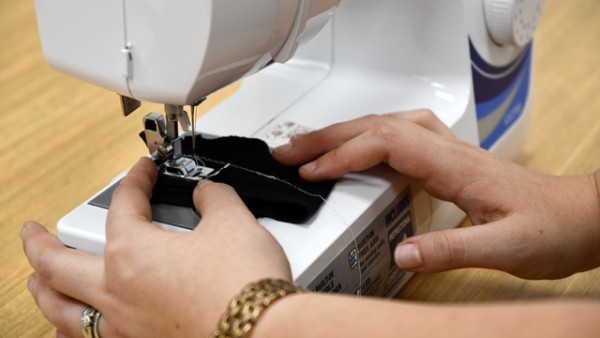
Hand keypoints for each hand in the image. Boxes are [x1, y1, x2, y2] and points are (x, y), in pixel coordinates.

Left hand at [21, 157, 290, 336]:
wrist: (265, 333)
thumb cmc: (243, 285)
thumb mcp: (233, 222)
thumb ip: (214, 199)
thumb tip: (208, 193)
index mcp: (132, 253)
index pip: (123, 205)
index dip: (135, 180)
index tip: (143, 172)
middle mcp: (117, 293)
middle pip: (57, 265)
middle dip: (39, 244)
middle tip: (29, 232)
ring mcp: (125, 328)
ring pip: (61, 312)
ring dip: (42, 292)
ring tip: (34, 282)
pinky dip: (71, 334)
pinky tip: (73, 331)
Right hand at [274, 110, 599, 278]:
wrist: (581, 217)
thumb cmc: (551, 226)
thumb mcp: (506, 248)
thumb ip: (452, 249)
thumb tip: (400, 253)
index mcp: (455, 166)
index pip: (387, 144)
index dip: (345, 154)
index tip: (312, 172)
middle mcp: (448, 150)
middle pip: (377, 125)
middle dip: (327, 136)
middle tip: (288, 152)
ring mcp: (447, 151)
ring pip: (385, 123)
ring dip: (343, 131)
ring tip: (310, 146)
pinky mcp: (448, 160)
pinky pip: (397, 134)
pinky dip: (366, 136)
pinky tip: (358, 147)